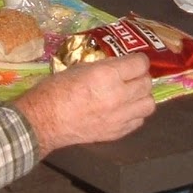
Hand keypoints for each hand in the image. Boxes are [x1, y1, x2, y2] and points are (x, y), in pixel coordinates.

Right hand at [11, 53, 155, 155]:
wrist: (43, 121)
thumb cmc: (54, 91)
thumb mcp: (78, 68)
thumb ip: (103, 67)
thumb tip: (118, 66)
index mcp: (107, 75)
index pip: (140, 63)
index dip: (138, 60)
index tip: (133, 61)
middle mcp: (118, 95)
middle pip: (146, 83)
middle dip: (140, 77)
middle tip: (131, 76)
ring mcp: (119, 117)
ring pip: (148, 104)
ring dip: (141, 97)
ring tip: (131, 94)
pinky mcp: (117, 132)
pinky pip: (138, 121)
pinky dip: (134, 114)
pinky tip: (123, 110)